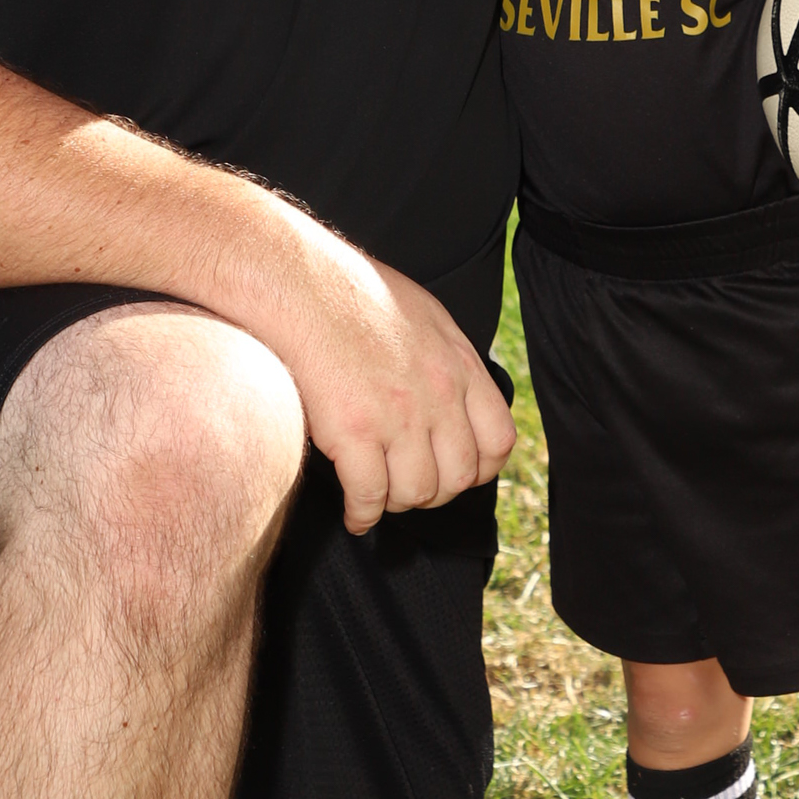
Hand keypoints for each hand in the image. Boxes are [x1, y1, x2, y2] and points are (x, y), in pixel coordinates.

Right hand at [273, 244, 515, 533]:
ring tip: (379, 496)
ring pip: (417, 492)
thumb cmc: (353, 293)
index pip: (497, 441)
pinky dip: (363, 515)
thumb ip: (447, 361)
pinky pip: (370, 496)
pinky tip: (355, 514)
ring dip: (397, 503)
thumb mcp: (425, 317)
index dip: (479, 469)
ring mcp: (397, 415)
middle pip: (458, 477)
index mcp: (458, 365)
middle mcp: (437, 394)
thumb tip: (455, 398)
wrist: (300, 283)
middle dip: (434, 492)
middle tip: (409, 487)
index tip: (455, 472)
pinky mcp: (353, 431)